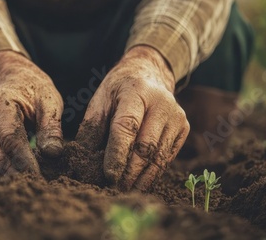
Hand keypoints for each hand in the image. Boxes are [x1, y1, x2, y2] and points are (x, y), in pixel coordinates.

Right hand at [0, 51, 63, 174]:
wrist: (15, 80)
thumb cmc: (35, 90)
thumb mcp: (49, 101)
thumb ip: (51, 126)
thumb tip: (53, 153)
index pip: (10, 140)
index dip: (24, 160)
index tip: (39, 176)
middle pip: (0, 155)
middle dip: (19, 172)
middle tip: (40, 186)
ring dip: (16, 173)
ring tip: (37, 183)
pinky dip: (13, 168)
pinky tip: (29, 175)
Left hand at [76, 46, 189, 190]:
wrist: (148, 74)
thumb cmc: (118, 90)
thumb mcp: (100, 100)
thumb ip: (92, 129)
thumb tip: (81, 161)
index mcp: (137, 91)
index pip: (127, 127)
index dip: (117, 154)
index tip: (108, 175)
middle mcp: (162, 103)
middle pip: (146, 146)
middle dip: (129, 172)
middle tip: (113, 189)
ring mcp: (177, 116)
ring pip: (159, 157)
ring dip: (141, 178)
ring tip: (124, 191)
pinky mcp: (183, 129)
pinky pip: (167, 158)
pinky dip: (152, 173)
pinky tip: (138, 183)